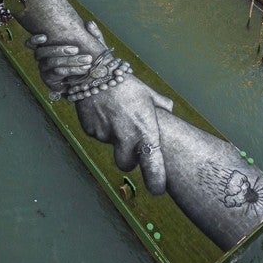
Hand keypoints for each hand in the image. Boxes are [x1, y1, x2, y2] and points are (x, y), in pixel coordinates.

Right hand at [26, 20, 108, 88]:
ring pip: (52, 63)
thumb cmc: (88, 59)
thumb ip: (93, 35)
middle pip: (42, 52)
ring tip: (86, 60)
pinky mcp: (50, 80)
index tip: (44, 36)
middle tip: (76, 49)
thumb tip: (89, 23)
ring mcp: (45, 70)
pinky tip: (83, 69)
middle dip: (59, 50)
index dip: (34, 40)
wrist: (91, 80)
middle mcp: (43, 58)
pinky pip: (58, 74)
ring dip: (70, 61)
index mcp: (48, 46)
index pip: (32, 43)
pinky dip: (72, 70)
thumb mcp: (93, 46)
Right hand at [75, 76, 173, 194]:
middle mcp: (126, 136)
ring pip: (111, 146)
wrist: (94, 72)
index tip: (157, 190)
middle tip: (129, 146)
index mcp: (145, 129)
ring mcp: (107, 135)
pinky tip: (103, 112)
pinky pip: (98, 135)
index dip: (156, 180)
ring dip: (113, 137)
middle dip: (127, 160)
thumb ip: (160, 105)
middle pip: (126, 164)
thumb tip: (171, 111)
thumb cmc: (125, 83)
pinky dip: (101, 128)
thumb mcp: (147, 93)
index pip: (153, 163)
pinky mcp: (91, 131)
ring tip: (115, 115)